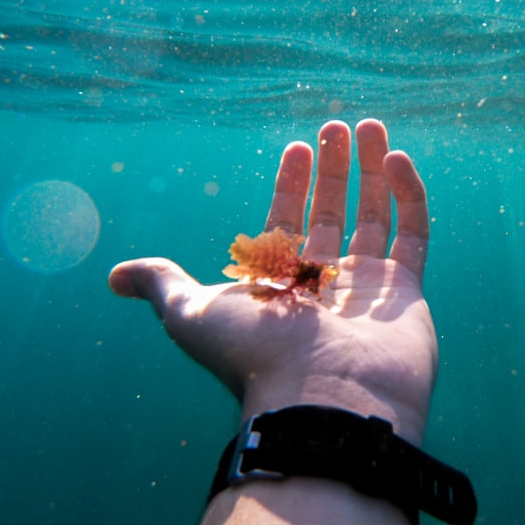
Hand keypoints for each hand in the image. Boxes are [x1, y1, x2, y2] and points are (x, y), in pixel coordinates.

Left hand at [108, 119, 435, 444]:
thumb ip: (160, 286)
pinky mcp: (406, 290)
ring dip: (372, 170)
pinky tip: (395, 158)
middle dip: (333, 169)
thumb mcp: (190, 315)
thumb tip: (113, 276)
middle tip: (338, 126)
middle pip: (331, 212)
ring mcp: (367, 286)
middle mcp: (322, 283)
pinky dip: (407, 194)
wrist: (323, 398)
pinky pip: (412, 233)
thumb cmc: (255, 355)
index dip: (291, 183)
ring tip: (370, 125)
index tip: (297, 146)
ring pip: (373, 215)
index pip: (286, 220)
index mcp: (277, 283)